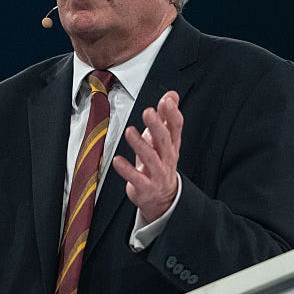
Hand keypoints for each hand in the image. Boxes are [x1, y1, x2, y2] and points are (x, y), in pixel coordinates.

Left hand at [113, 91, 182, 223]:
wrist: (162, 198)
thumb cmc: (160, 163)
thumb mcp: (164, 140)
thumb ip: (166, 117)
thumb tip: (172, 95)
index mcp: (172, 145)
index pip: (176, 128)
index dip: (172, 114)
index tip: (166, 101)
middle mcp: (167, 158)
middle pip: (164, 141)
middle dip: (157, 126)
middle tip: (148, 112)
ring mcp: (157, 174)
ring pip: (151, 158)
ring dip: (140, 144)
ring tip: (130, 132)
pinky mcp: (145, 187)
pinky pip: (137, 178)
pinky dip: (127, 170)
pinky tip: (117, 160)